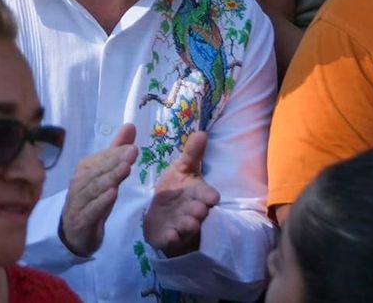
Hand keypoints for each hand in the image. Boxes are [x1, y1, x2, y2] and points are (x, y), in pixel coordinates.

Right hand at [60, 123, 136, 257]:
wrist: (74, 235)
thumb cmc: (92, 200)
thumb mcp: (106, 176)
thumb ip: (116, 151)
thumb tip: (130, 126)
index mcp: (84, 170)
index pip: (100, 159)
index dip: (116, 153)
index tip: (132, 147)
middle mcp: (79, 184)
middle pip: (97, 171)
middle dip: (114, 161)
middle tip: (132, 152)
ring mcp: (78, 203)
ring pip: (94, 189)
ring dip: (110, 178)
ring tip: (126, 169)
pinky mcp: (81, 221)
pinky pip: (91, 210)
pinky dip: (101, 202)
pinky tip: (113, 194)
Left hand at [142, 131, 219, 257]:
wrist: (160, 211)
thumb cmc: (176, 188)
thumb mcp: (182, 169)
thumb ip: (192, 153)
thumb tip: (202, 132)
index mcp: (198, 194)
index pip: (208, 195)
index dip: (209, 196)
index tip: (211, 196)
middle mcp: (193, 211)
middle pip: (199, 212)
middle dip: (199, 211)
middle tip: (197, 210)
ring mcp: (182, 225)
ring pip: (188, 227)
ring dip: (188, 225)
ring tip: (187, 223)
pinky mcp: (169, 237)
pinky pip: (172, 240)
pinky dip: (172, 239)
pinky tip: (170, 236)